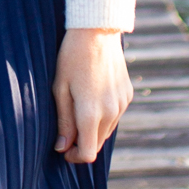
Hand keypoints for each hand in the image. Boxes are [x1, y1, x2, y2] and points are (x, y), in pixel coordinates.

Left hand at [53, 29, 130, 162]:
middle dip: (82, 143)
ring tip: (78, 109)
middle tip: (66, 131)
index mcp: (91, 113)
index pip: (87, 153)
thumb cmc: (71, 58)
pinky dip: (104, 116)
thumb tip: (62, 147)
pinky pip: (115, 115)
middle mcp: (111, 112)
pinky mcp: (128, 95)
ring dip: (93, 130)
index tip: (63, 148)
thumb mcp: (60, 89)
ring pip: (107, 131)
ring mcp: (122, 104)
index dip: (74, 156)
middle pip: (97, 144)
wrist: (96, 32)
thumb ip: (64, 121)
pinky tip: (92, 97)